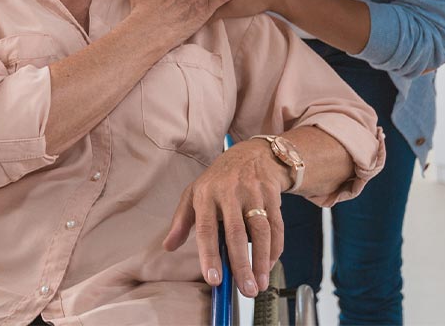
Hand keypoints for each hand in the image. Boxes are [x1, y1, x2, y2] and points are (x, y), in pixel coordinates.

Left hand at [163, 139, 288, 297]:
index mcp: (206, 193)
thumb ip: (181, 220)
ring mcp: (252, 191)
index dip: (209, 255)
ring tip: (260, 284)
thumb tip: (168, 246)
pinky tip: (270, 264)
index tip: (214, 279)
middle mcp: (229, 191)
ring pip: (260, 230)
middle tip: (246, 290)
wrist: (252, 154)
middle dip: (241, 265)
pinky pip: (276, 225)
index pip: (206, 228)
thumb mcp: (195, 192)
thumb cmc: (220, 179)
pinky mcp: (271, 193)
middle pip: (236, 233)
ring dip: (262, 260)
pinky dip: (275, 248)